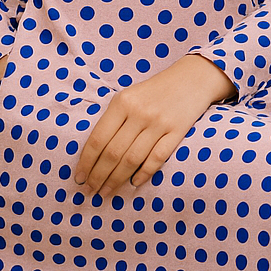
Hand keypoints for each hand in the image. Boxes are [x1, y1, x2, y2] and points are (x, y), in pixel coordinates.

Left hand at [74, 53, 235, 198]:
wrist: (192, 77)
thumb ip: (113, 119)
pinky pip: (157, 158)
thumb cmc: (155, 90)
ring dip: (116, 180)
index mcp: (122, 102)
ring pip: (132, 159)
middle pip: (113, 153)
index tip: (78, 178)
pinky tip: (134, 183)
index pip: (98, 138)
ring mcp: (159, 123)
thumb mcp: (129, 95)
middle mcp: (139, 112)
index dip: (86, 161)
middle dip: (98, 176)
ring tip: (106, 192)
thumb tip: (93, 153)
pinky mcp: (177, 131)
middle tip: (89, 191)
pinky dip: (144, 173)